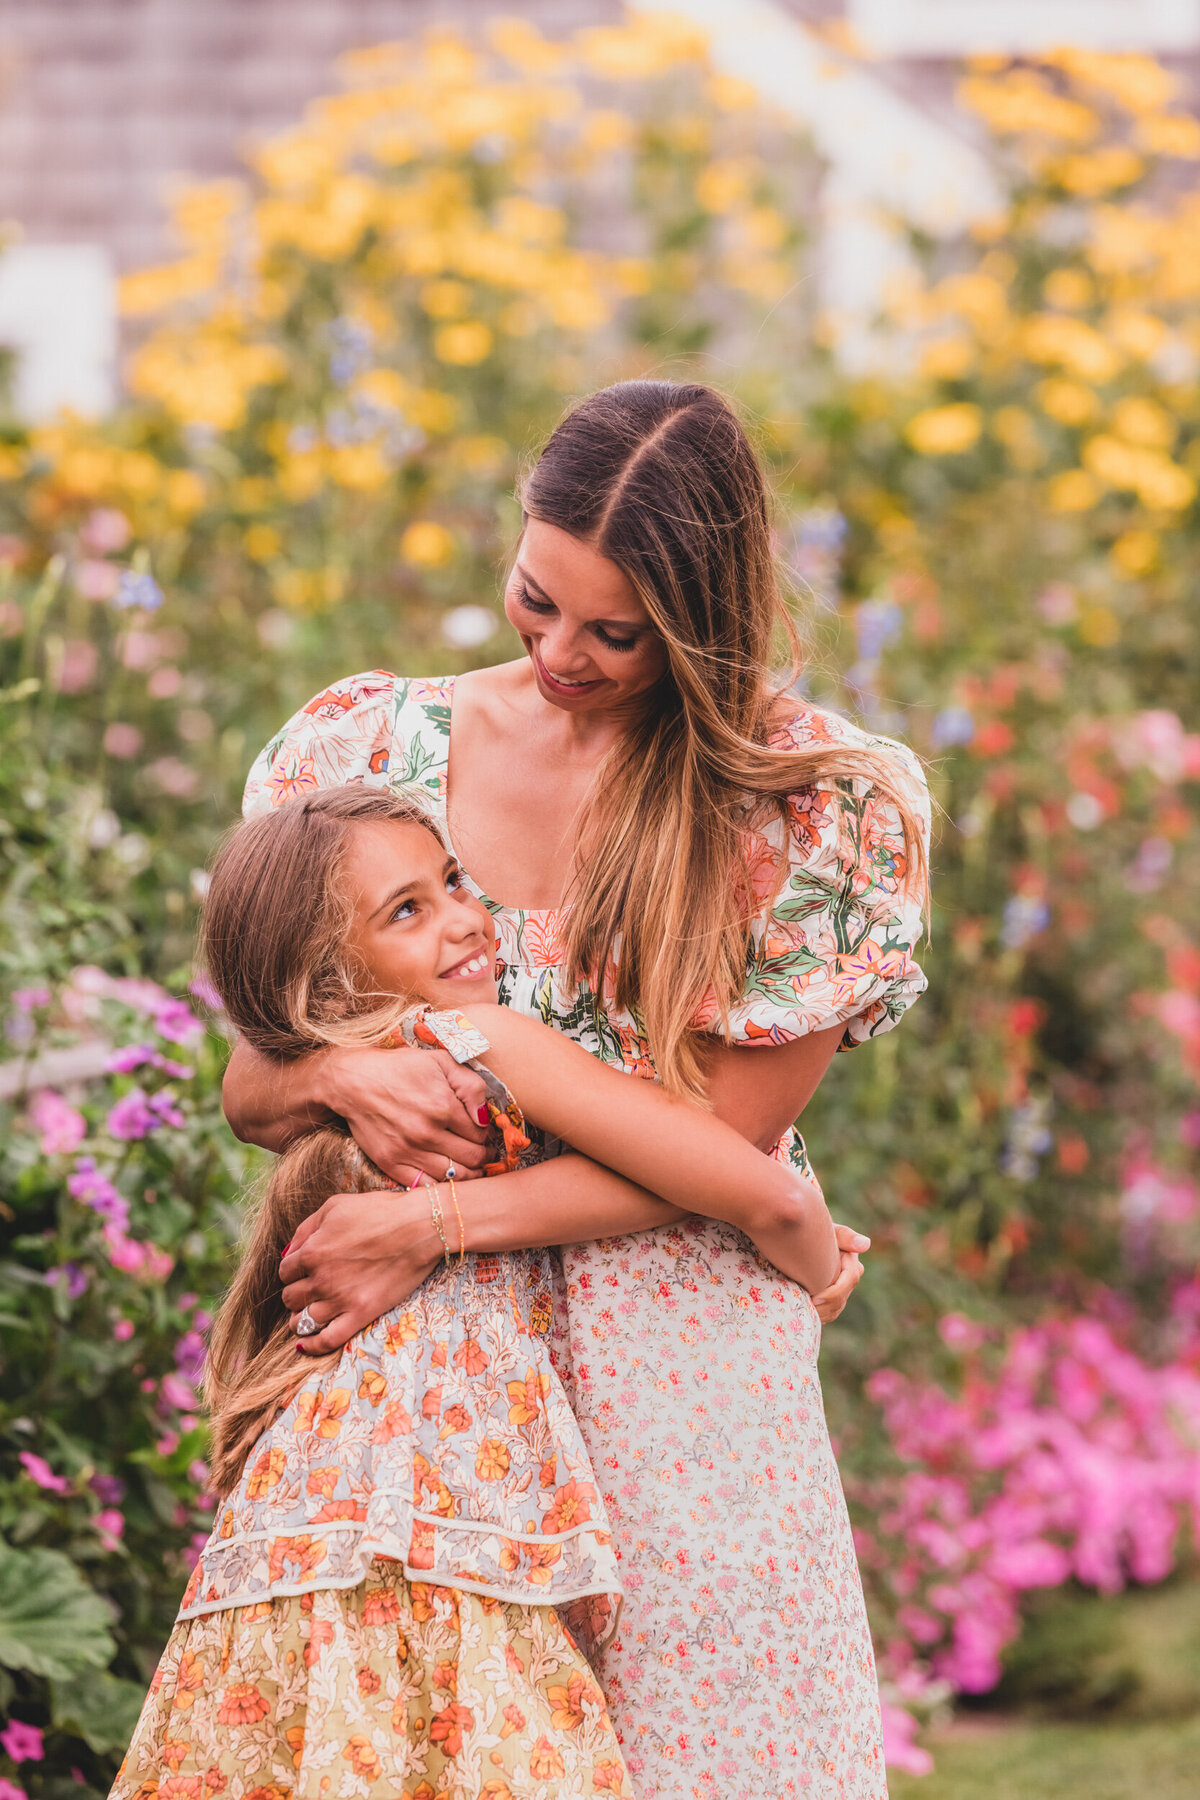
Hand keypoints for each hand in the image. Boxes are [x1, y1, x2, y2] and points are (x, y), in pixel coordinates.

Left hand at [280, 1189, 441, 1353]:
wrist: (419, 1227)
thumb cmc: (379, 1211)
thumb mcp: (335, 1206)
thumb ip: (305, 1229)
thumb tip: (288, 1252)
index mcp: (312, 1252)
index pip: (284, 1271)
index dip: (292, 1270)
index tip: (302, 1270)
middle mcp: (322, 1279)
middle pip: (290, 1297)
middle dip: (295, 1293)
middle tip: (306, 1289)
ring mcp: (341, 1299)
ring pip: (303, 1321)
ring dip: (298, 1320)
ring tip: (304, 1316)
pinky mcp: (361, 1314)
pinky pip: (328, 1340)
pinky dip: (312, 1346)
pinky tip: (305, 1345)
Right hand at [328, 1045, 489, 1185]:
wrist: (353, 1081)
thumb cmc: (399, 1068)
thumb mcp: (440, 1061)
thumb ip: (470, 1085)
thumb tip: (485, 1117)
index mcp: (443, 1106)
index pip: (481, 1133)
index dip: (486, 1135)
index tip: (484, 1134)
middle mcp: (427, 1132)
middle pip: (473, 1158)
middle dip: (483, 1157)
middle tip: (484, 1154)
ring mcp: (408, 1151)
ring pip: (454, 1176)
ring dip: (469, 1174)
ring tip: (472, 1167)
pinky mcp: (391, 1163)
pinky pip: (425, 1185)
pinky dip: (441, 1184)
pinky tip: (446, 1175)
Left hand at [811, 1224, 869, 1323]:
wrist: (802, 1239)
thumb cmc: (814, 1230)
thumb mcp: (828, 1230)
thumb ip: (845, 1235)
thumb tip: (865, 1244)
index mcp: (851, 1261)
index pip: (851, 1279)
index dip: (834, 1291)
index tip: (814, 1297)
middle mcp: (850, 1278)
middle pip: (842, 1298)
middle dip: (825, 1305)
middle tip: (805, 1308)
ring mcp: (842, 1291)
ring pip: (835, 1308)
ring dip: (821, 1313)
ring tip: (803, 1313)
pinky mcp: (831, 1299)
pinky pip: (828, 1313)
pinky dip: (818, 1316)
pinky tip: (804, 1314)